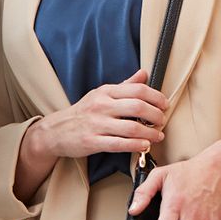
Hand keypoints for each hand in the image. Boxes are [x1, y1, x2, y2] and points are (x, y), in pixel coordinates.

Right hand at [25, 69, 167, 160]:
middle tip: (162, 120)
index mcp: (106, 91)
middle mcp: (101, 105)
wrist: (56, 131)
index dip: (156, 96)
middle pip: (137, 106)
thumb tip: (144, 73)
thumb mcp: (102, 94)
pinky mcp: (92, 142)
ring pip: (131, 127)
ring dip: (150, 133)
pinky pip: (119, 144)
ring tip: (157, 136)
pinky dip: (135, 145)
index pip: (137, 89)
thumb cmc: (83, 112)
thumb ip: (125, 85)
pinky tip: (144, 146)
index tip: (164, 105)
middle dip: (156, 115)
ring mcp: (96, 124)